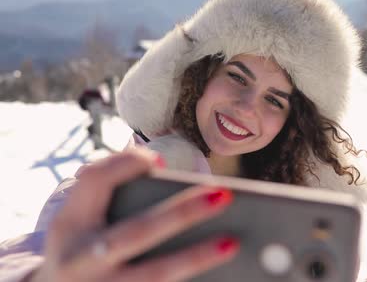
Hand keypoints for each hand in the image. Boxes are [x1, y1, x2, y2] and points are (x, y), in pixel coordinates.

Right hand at [30, 148, 237, 281]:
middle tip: (224, 195)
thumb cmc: (84, 245)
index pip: (94, 182)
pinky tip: (224, 276)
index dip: (125, 165)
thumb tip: (163, 171)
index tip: (162, 159)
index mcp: (70, 224)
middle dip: (181, 213)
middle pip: (137, 232)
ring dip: (195, 257)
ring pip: (154, 274)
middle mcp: (80, 259)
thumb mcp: (82, 219)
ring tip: (232, 242)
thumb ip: (112, 192)